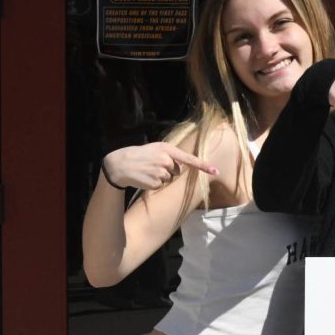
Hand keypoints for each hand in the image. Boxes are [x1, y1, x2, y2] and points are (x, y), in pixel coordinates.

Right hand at [101, 142, 216, 190]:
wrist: (120, 165)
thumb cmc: (140, 155)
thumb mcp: (156, 148)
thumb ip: (171, 154)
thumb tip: (183, 165)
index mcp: (167, 149)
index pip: (189, 159)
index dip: (203, 166)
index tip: (215, 171)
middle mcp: (166, 160)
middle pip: (177, 171)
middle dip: (168, 170)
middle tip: (153, 165)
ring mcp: (161, 172)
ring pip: (169, 179)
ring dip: (160, 177)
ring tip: (147, 171)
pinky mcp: (156, 183)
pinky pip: (161, 186)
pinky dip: (154, 184)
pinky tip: (145, 178)